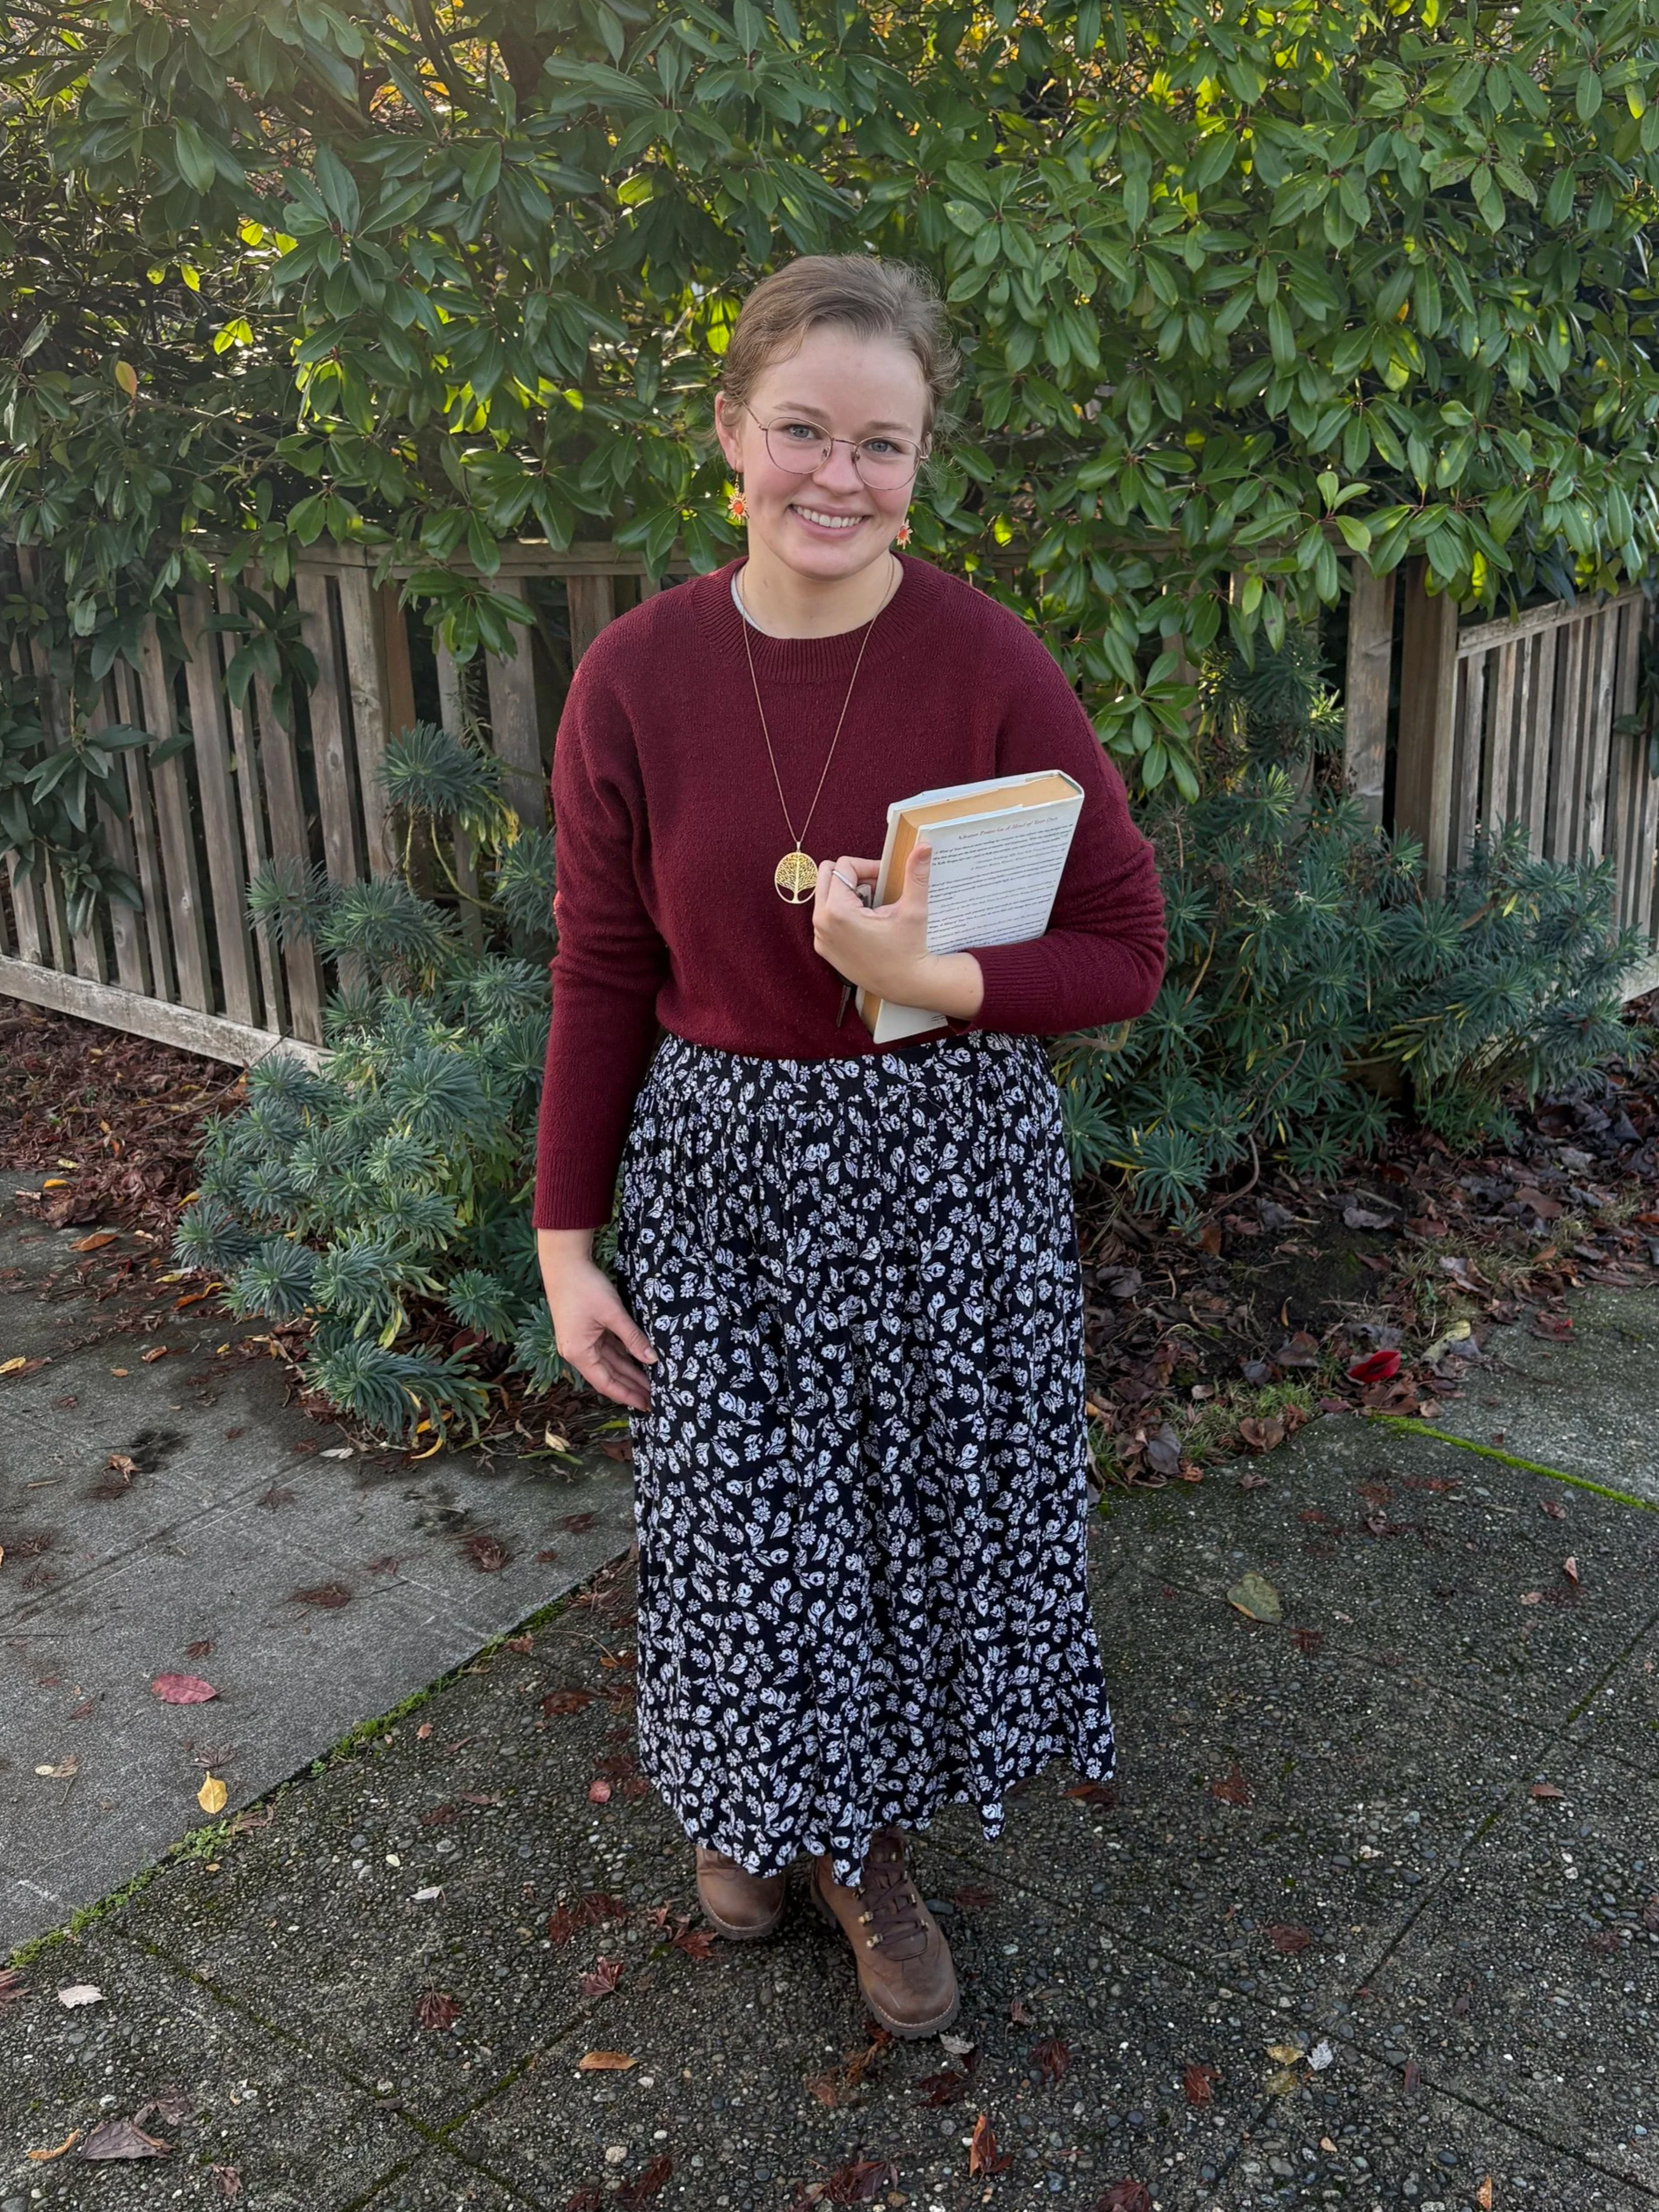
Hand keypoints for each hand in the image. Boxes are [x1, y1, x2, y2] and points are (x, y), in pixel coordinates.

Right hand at [537, 1228, 656, 1411]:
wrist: (564, 1263)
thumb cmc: (585, 1287)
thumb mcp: (613, 1313)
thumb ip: (633, 1338)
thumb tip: (653, 1359)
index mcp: (579, 1353)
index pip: (607, 1383)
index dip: (627, 1395)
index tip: (647, 1405)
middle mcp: (577, 1352)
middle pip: (609, 1375)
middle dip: (632, 1386)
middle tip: (656, 1397)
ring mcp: (581, 1341)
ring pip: (610, 1363)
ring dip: (630, 1372)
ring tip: (652, 1382)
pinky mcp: (585, 1331)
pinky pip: (608, 1349)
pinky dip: (624, 1356)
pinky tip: (639, 1361)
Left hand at [811, 845, 984, 1020]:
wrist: (906, 985)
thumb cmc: (910, 949)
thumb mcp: (913, 910)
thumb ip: (915, 875)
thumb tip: (923, 845)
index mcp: (838, 911)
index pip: (844, 866)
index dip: (867, 866)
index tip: (885, 878)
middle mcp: (821, 923)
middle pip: (826, 875)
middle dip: (852, 875)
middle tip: (875, 888)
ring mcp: (820, 937)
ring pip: (824, 895)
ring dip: (846, 893)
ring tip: (871, 906)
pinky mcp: (823, 947)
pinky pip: (824, 916)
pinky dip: (841, 912)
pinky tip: (864, 923)